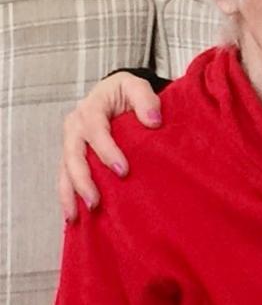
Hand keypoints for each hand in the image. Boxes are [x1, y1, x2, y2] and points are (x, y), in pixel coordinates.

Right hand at [58, 73, 160, 220]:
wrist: (116, 97)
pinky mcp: (73, 158)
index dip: (106, 151)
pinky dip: (68, 197)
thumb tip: (153, 121)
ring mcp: (72, 144)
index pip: (95, 130)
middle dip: (82, 180)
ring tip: (76, 216)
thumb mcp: (137, 87)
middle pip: (73, 155)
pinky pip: (66, 178)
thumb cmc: (127, 94)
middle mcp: (75, 127)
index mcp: (90, 109)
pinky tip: (73, 216)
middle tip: (96, 202)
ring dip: (70, 194)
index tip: (122, 171)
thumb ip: (146, 100)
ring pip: (65, 170)